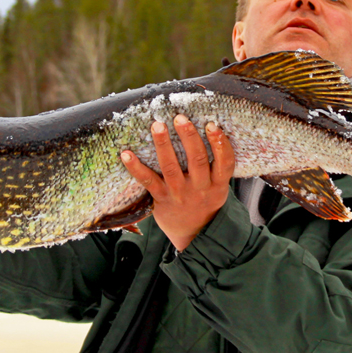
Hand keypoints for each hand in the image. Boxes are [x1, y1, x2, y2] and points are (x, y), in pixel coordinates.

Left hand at [120, 114, 235, 250]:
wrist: (194, 234)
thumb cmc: (205, 202)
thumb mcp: (218, 187)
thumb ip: (216, 166)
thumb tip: (209, 128)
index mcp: (217, 184)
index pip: (225, 162)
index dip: (220, 143)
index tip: (211, 125)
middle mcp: (200, 188)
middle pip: (197, 160)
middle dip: (189, 137)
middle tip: (180, 117)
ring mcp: (179, 193)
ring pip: (171, 167)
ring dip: (163, 145)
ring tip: (157, 125)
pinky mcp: (161, 198)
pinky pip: (148, 180)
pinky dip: (135, 167)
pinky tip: (126, 153)